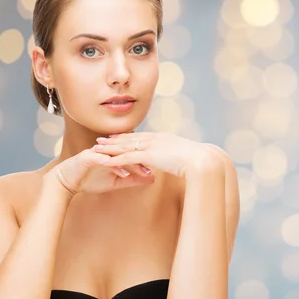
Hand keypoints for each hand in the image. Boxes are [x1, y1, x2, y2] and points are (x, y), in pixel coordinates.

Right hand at [45, 147, 154, 195]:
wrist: (66, 181)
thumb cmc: (91, 179)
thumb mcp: (116, 182)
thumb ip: (133, 179)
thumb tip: (151, 178)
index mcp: (115, 153)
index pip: (133, 153)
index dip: (147, 160)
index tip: (160, 167)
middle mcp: (107, 150)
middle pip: (127, 152)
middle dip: (142, 160)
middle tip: (155, 168)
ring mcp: (97, 152)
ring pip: (116, 155)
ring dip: (129, 163)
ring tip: (141, 171)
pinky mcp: (87, 157)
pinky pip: (101, 160)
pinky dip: (111, 165)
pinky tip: (120, 171)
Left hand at [93, 132, 220, 177]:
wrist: (201, 161)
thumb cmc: (198, 161)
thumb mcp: (185, 157)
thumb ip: (177, 157)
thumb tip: (175, 161)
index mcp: (163, 138)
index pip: (142, 136)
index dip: (128, 137)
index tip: (117, 137)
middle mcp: (155, 139)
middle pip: (130, 138)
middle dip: (114, 139)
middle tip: (101, 139)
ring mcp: (152, 146)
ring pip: (125, 146)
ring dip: (110, 147)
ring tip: (96, 148)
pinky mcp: (149, 156)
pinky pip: (127, 157)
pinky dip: (114, 159)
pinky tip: (104, 161)